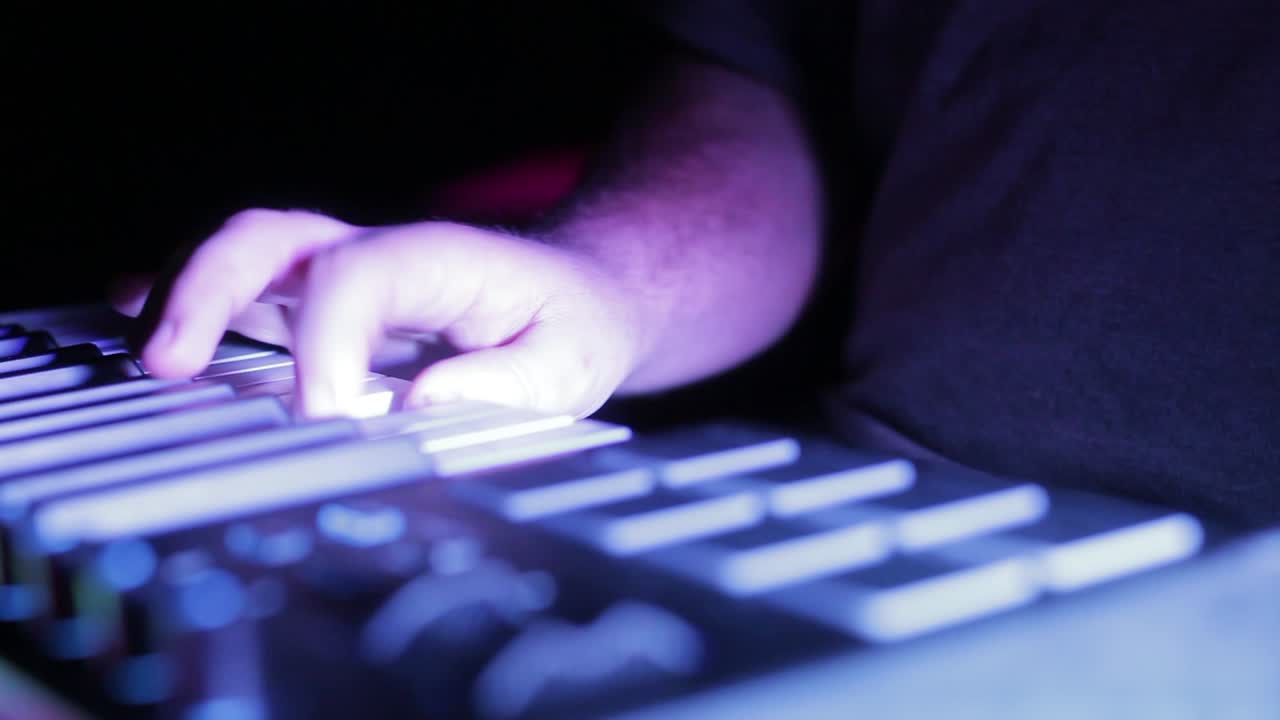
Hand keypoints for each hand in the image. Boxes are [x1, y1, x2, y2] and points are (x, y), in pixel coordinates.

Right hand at [113, 209, 646, 417]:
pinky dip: (191, 302)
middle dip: (210, 292)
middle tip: (171, 363)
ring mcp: (342, 271)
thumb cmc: (570, 327)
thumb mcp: (570, 363)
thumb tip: (418, 402)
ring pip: (243, 256)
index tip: (321, 413)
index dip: (324, 341)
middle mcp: (377, 255)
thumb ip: (508, 385)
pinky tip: (139, 322)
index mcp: (438, 260)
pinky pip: (247, 288)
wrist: (578, 293)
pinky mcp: (323, 300)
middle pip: (272, 239)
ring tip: (147, 356)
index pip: (356, 277)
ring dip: (183, 298)